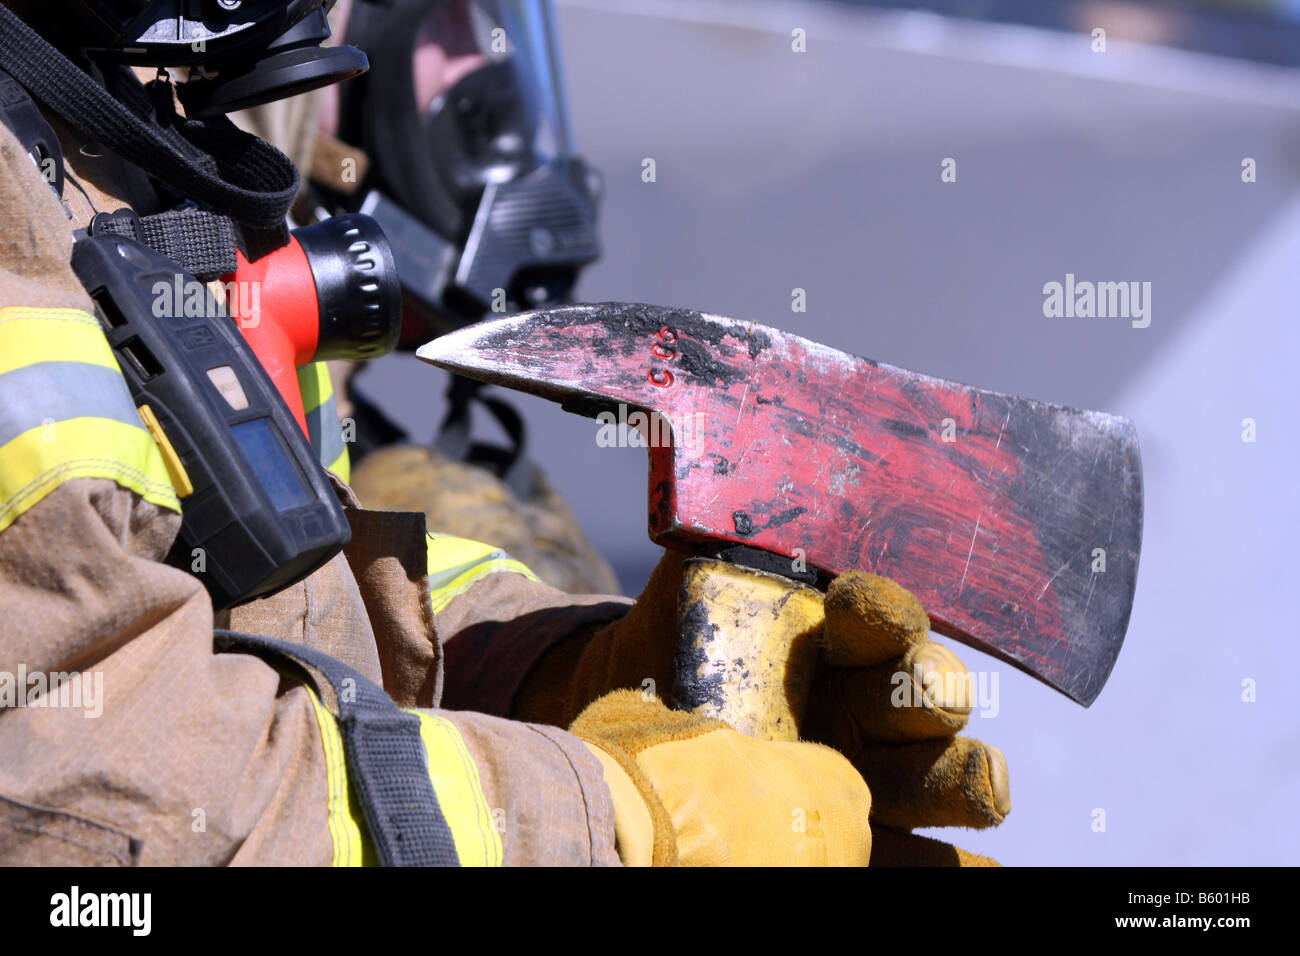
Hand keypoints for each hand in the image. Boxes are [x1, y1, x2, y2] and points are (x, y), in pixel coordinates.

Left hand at [518, 549, 1008, 864]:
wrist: (645, 713)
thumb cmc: (683, 631)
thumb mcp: (698, 571)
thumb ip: (728, 532)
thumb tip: (720, 463)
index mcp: (846, 627)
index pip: (879, 614)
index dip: (878, 610)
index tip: (859, 606)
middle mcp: (875, 694)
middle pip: (926, 691)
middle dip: (928, 688)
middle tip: (922, 692)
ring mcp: (872, 769)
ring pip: (938, 772)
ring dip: (961, 777)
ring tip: (979, 782)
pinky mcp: (857, 832)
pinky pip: (910, 854)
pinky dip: (946, 865)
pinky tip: (982, 872)